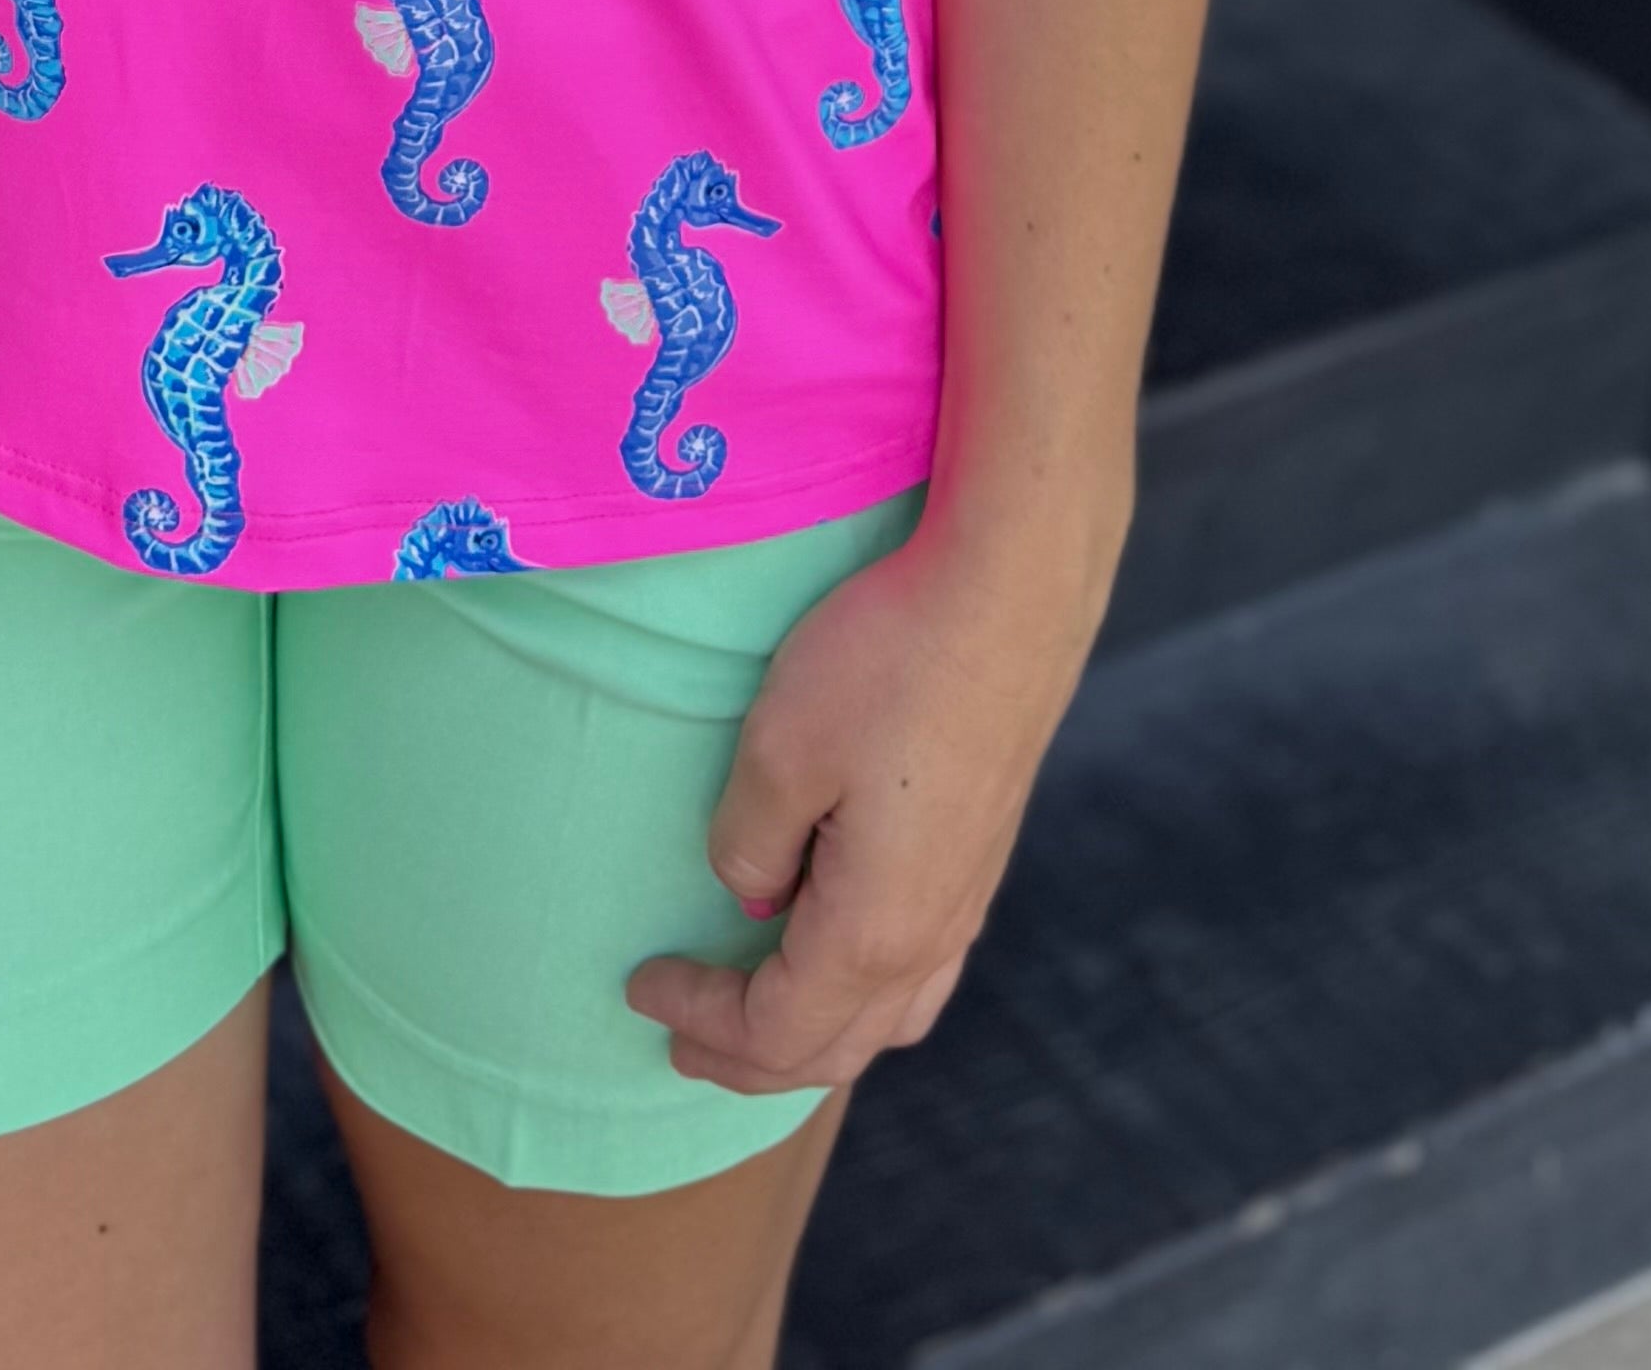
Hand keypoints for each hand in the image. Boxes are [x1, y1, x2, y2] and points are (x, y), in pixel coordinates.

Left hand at [623, 489, 1112, 1094]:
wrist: (1010, 591)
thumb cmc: (887, 663)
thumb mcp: (779, 749)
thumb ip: (748, 845)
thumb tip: (752, 898)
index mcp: (872, 932)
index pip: (776, 1030)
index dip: (703, 1021)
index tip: (640, 985)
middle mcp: (930, 937)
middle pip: (834, 1049)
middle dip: (751, 1059)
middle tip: (681, 1041)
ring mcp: (966, 898)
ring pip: (889, 1018)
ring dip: (814, 1036)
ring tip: (756, 1019)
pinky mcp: (981, 853)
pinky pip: (922, 971)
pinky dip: (865, 996)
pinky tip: (840, 953)